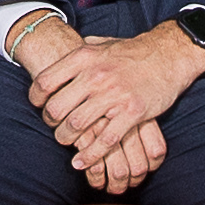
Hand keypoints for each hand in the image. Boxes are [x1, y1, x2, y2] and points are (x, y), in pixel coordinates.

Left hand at [10, 19, 201, 193]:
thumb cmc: (133, 51)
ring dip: (66, 139)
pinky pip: (105, 140)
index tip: (38, 105)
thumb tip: (63, 51)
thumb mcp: (102, 43)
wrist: (168, 55)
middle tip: (54, 126)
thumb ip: (81, 50)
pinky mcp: (132, 112)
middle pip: (57, 108)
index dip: (36, 98)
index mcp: (84, 57)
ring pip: (76, 126)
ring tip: (66, 142)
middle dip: (50, 122)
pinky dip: (90, 155)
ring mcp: (114, 95)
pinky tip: (80, 162)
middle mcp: (95, 76)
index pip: (45, 82)